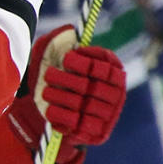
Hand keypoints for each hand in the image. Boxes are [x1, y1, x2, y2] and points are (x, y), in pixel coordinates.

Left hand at [1, 26, 125, 163]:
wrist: (54, 104)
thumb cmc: (58, 71)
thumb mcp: (56, 51)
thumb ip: (62, 38)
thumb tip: (70, 30)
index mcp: (114, 72)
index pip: (106, 67)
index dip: (86, 63)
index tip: (66, 59)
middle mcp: (116, 94)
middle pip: (91, 86)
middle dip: (66, 80)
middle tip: (48, 75)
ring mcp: (109, 115)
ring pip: (83, 105)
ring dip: (60, 97)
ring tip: (46, 92)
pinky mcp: (98, 133)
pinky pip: (80, 126)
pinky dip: (61, 116)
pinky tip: (50, 109)